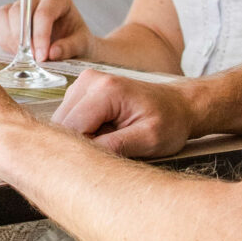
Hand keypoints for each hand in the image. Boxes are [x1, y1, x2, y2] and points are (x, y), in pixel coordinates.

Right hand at [0, 0, 93, 61]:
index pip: (43, 13)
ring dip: (11, 40)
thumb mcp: (81, 44)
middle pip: (19, 11)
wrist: (70, 45)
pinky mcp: (7, 17)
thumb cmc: (77, 41)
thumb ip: (69, 47)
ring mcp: (19, 5)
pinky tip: (16, 51)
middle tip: (31, 59)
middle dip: (23, 39)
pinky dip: (3, 41)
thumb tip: (52, 52)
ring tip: (24, 56)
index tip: (41, 57)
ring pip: (4, 16)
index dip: (40, 36)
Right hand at [50, 68, 197, 157]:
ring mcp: (83, 83)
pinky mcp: (81, 91)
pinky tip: (105, 133)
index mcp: (106, 90)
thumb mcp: (150, 140)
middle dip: (82, 144)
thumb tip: (84, 157)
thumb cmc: (170, 121)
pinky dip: (83, 131)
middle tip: (113, 150)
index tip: (105, 159)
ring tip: (112, 139)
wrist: (178, 105)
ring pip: (63, 123)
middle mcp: (89, 81)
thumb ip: (116, 146)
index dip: (84, 150)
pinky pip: (69, 118)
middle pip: (63, 125)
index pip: (72, 128)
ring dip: (82, 137)